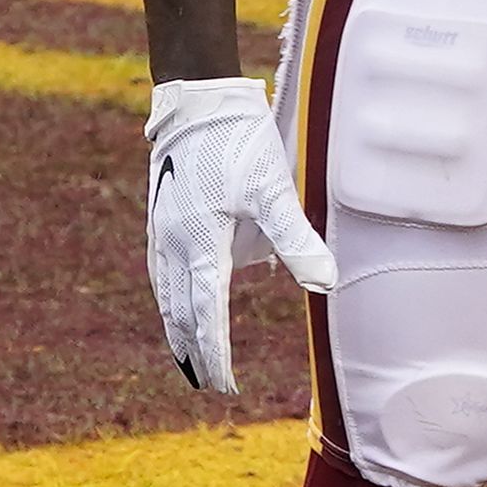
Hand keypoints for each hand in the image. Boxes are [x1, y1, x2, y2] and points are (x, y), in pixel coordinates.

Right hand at [146, 76, 336, 398]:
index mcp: (201, 244)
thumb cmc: (239, 143)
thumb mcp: (274, 190)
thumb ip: (297, 238)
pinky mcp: (160, 216)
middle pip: (181, 310)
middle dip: (195, 350)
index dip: (215, 352)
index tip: (224, 385)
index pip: (207, 314)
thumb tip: (325, 282)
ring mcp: (161, 230)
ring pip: (166, 292)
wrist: (198, 101)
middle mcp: (173, 244)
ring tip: (186, 357)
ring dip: (177, 327)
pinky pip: (161, 270)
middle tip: (208, 384)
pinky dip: (169, 297)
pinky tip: (176, 300)